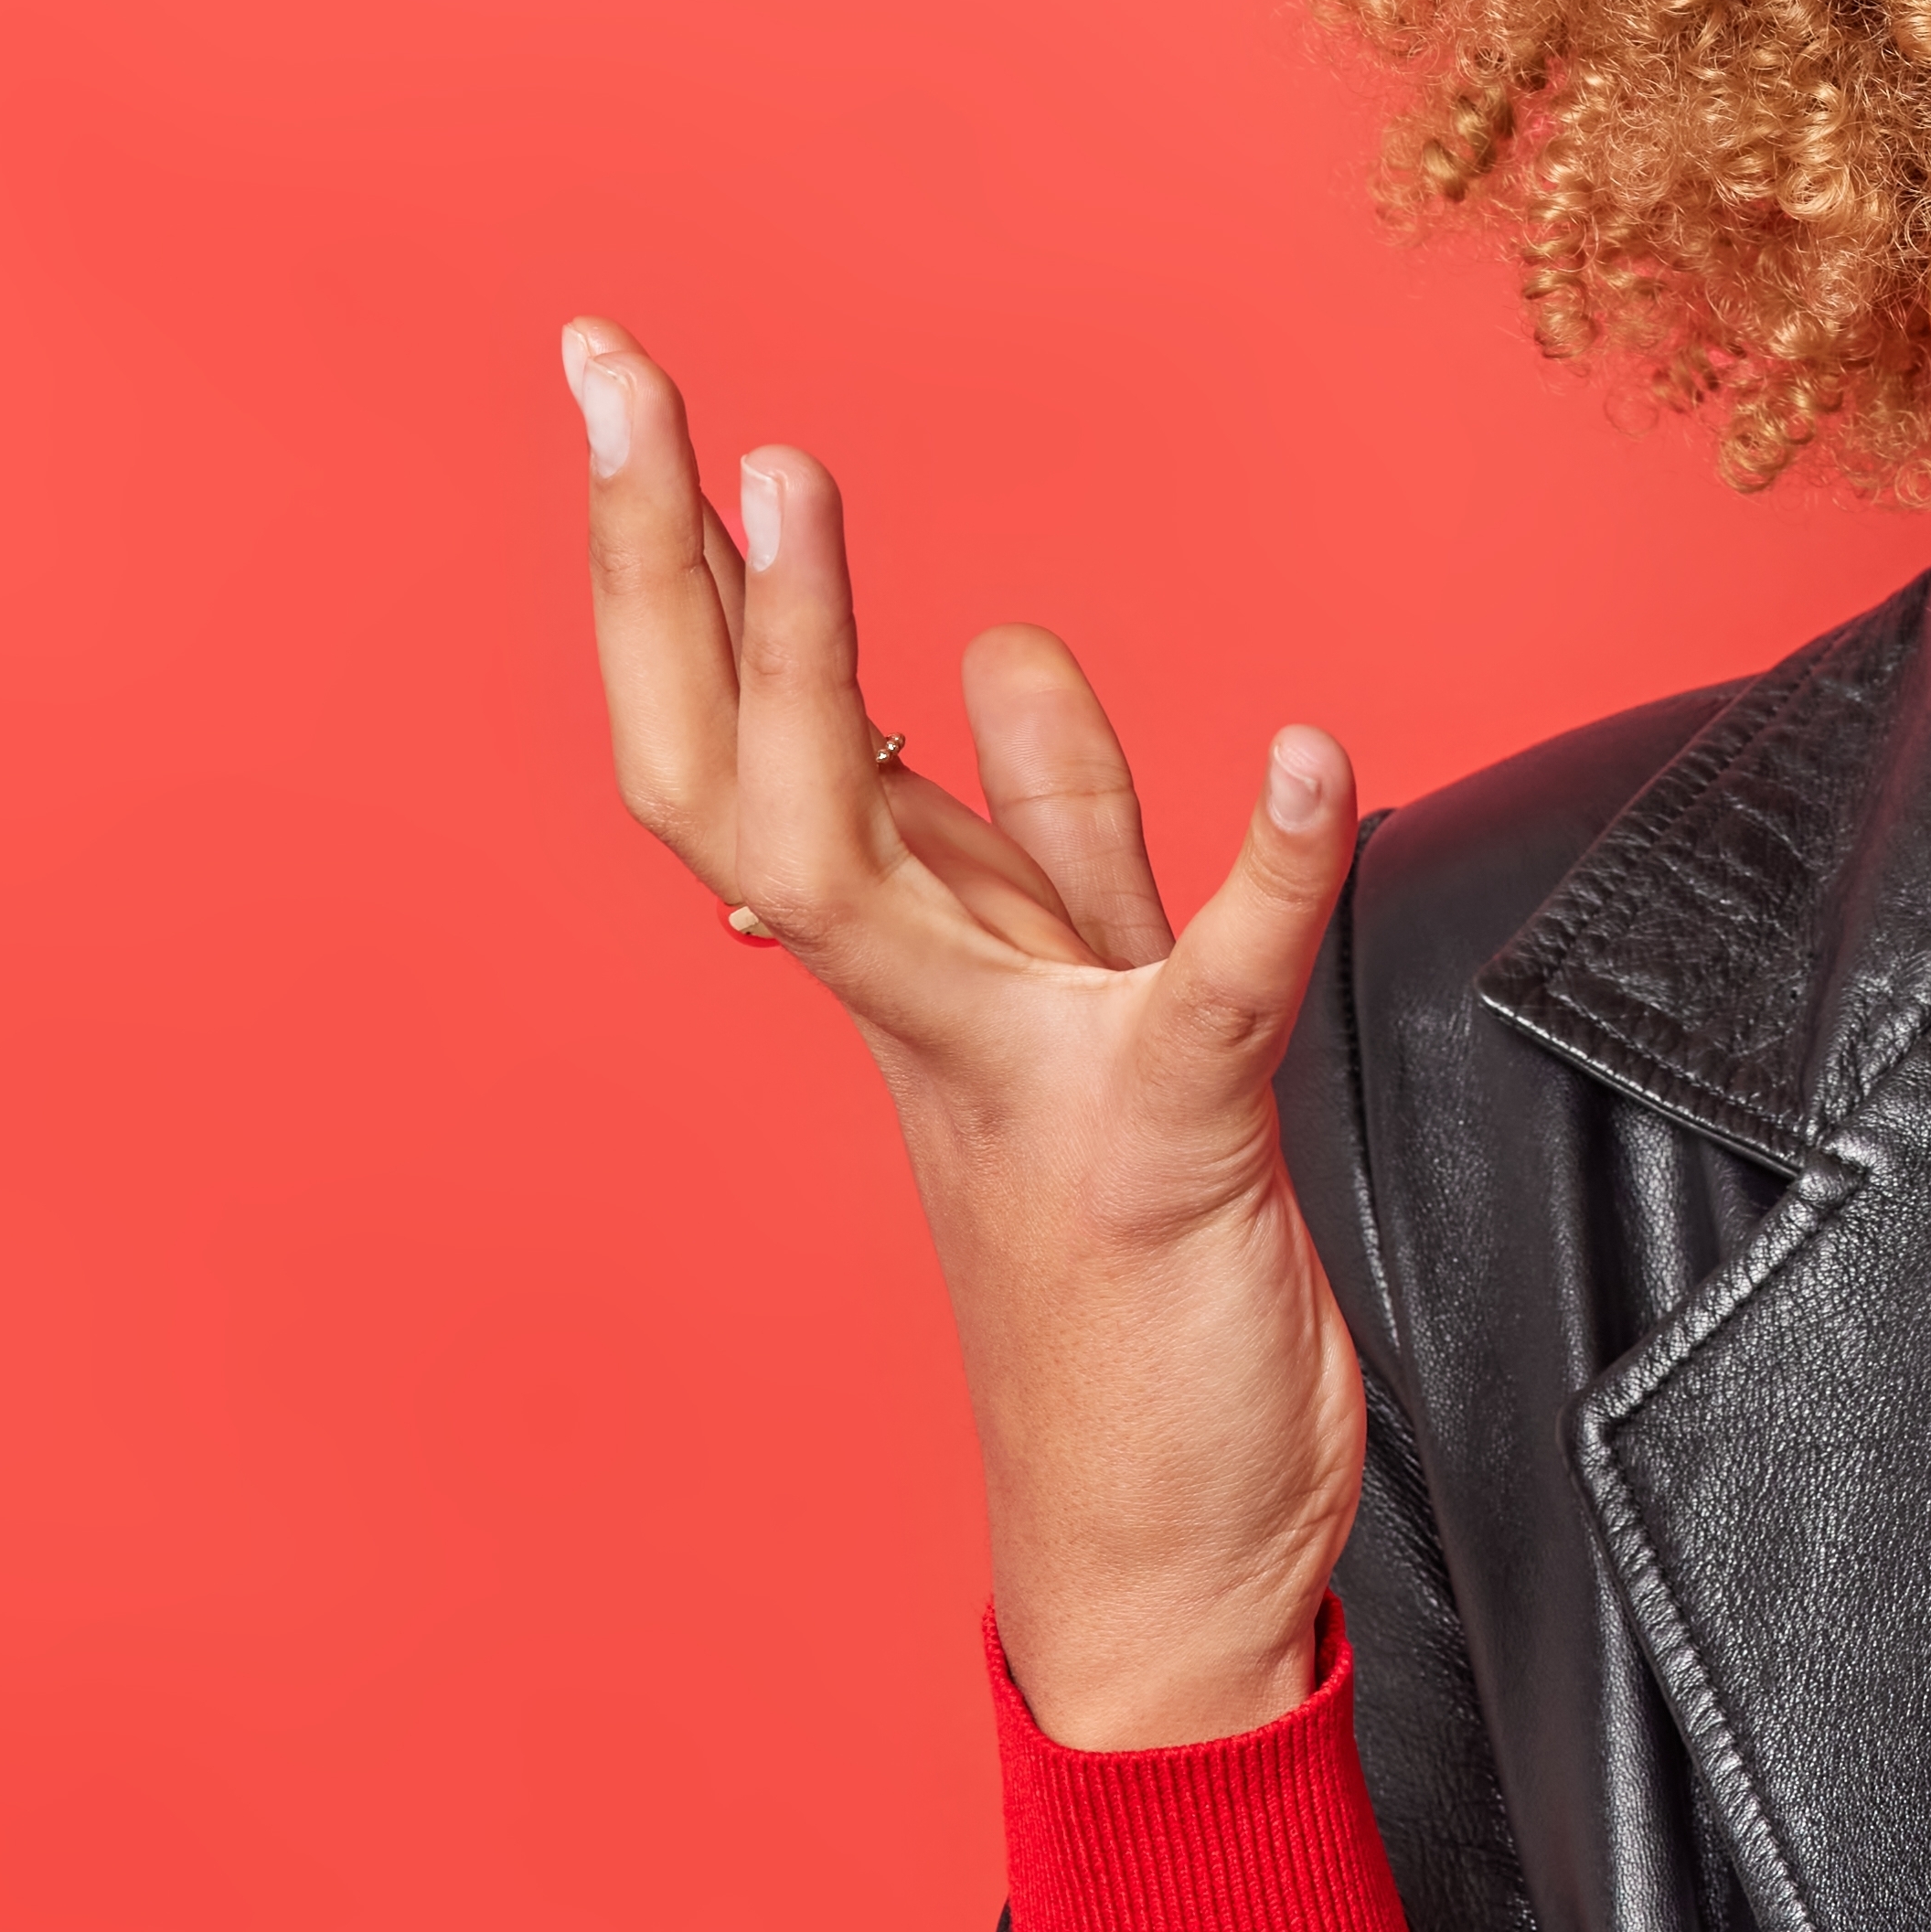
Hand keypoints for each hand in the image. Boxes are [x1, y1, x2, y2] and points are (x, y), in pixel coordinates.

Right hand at [563, 316, 1366, 1748]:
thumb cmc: (1120, 1278)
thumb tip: (998, 648)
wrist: (1163, 1555)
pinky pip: (1210, 984)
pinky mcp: (1170, 1147)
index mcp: (908, 960)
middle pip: (731, 765)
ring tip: (801, 474)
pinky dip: (1267, 867)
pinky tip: (1317, 757)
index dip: (669, 560)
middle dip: (668, 569)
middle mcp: (926, 1006)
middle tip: (618, 376)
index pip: (743, 730)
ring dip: (827, 670)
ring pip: (870, 862)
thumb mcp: (1096, 996)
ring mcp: (1025, 1075)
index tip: (612, 379)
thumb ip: (1051, 831)